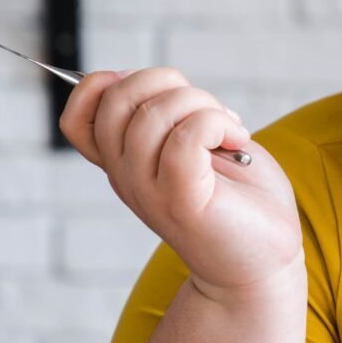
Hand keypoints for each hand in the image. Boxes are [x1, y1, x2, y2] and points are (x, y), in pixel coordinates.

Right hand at [59, 67, 302, 305]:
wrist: (263, 263)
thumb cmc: (238, 200)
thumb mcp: (195, 144)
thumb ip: (168, 114)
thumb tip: (151, 79)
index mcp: (124, 163)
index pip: (78, 115)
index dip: (107, 85)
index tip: (161, 94)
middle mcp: (127, 177)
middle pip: (115, 98)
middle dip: (168, 82)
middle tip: (209, 111)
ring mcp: (149, 191)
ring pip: (153, 112)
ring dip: (203, 104)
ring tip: (230, 130)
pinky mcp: (181, 201)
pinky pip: (186, 135)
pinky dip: (217, 123)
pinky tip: (236, 140)